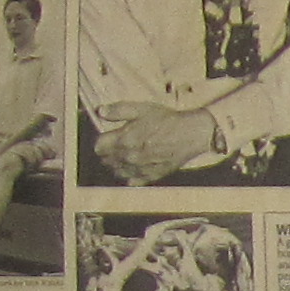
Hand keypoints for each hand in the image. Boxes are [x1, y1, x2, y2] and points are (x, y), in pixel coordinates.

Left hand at [99, 102, 220, 182]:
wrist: (190, 134)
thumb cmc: (167, 120)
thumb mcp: (142, 108)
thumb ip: (118, 110)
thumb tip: (100, 111)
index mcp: (124, 140)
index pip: (99, 147)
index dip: (102, 141)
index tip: (108, 136)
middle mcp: (129, 157)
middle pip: (106, 161)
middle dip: (107, 153)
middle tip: (116, 145)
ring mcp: (139, 169)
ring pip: (117, 172)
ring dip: (116, 165)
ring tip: (124, 156)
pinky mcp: (151, 176)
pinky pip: (131, 181)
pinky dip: (129, 176)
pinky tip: (133, 168)